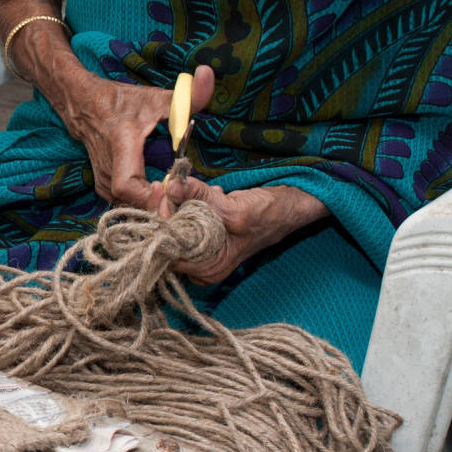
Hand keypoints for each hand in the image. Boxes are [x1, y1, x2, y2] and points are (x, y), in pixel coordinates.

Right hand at [49, 66, 215, 210]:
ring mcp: (103, 182)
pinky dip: (146, 205)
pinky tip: (165, 198)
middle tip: (190, 201)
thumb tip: (209, 73)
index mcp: (120, 147)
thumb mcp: (156, 97)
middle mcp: (108, 170)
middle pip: (134, 203)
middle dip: (163, 206)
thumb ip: (187, 94)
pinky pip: (128, 204)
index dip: (149, 195)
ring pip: (132, 207)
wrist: (83, 105)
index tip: (170, 188)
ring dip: (156, 208)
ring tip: (181, 201)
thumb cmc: (120, 101)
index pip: (127, 185)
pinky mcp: (105, 188)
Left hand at [153, 178, 327, 282]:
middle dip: (166, 207)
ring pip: (172, 225)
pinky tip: (203, 193)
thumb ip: (201, 198)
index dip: (162, 218)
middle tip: (170, 184)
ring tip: (191, 188)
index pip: (168, 248)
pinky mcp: (204, 233)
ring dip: (176, 202)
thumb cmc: (269, 214)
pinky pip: (183, 218)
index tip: (164, 191)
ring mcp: (202, 249)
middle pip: (165, 237)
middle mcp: (201, 264)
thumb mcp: (236, 207)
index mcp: (208, 268)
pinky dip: (187, 202)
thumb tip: (172, 185)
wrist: (289, 208)